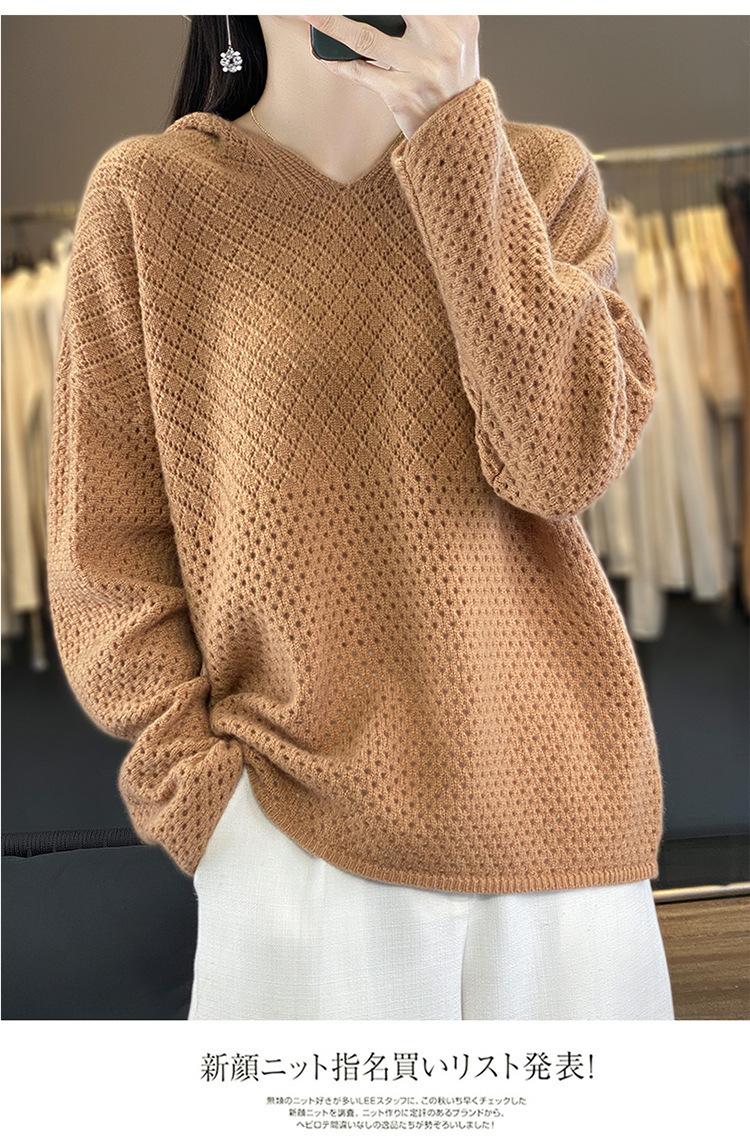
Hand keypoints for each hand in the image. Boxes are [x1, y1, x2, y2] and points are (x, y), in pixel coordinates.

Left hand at [301, 15, 480, 138]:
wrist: (462, 130)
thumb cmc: (450, 76)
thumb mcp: (453, 36)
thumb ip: (428, 14)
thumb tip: (376, 10)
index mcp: (459, 18)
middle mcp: (443, 41)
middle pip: (386, 5)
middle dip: (357, 3)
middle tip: (320, 2)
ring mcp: (421, 70)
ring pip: (365, 37)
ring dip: (330, 23)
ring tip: (309, 13)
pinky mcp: (402, 95)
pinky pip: (361, 73)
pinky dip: (338, 62)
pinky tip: (324, 55)